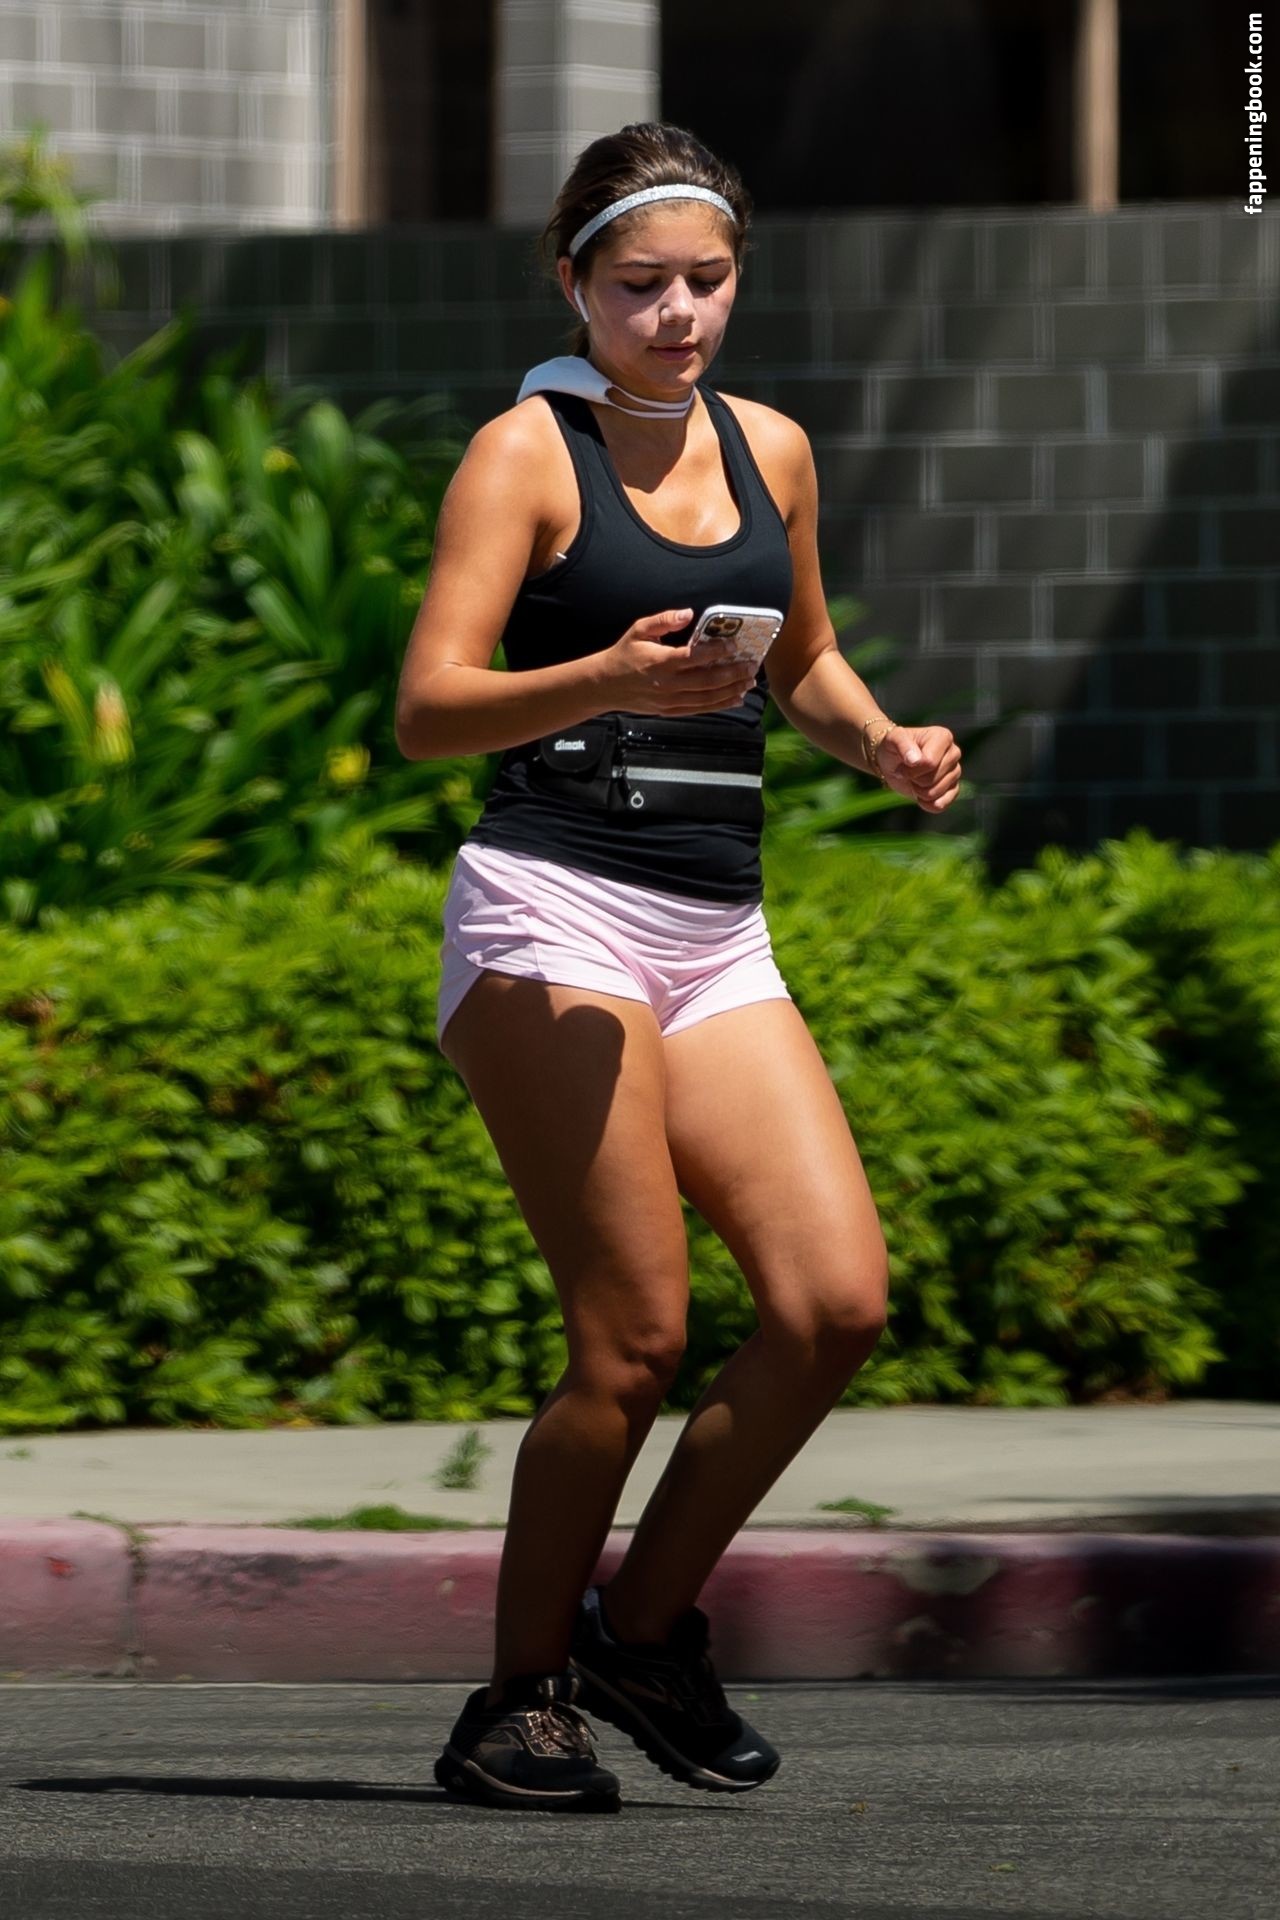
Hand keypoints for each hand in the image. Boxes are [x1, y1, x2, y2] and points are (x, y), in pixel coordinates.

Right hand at [597, 608, 756, 716]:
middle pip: (707, 681)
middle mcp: (668, 684)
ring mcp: (670, 701)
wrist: (605, 686)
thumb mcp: (639, 630)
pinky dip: (719, 705)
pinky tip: (735, 699)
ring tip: (749, 683)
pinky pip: (700, 710)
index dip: (717, 652)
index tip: (734, 646)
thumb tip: (689, 613)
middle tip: (752, 666)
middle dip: (733, 674)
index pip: (695, 657)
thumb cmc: (624, 654)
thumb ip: (664, 620)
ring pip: (707, 698)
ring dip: (731, 691)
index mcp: (661, 662)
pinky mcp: (670, 711)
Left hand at [875, 725, 962, 812]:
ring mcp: (955, 772)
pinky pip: (942, 804)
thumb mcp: (893, 739)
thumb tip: (915, 760)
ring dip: (918, 791)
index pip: (930, 762)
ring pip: (936, 792)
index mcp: (943, 737)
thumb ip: (903, 745)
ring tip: (914, 780)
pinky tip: (920, 796)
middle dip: (914, 780)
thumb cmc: (893, 747)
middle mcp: (954, 753)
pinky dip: (927, 804)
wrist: (893, 762)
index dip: (911, 770)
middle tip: (908, 772)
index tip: (902, 765)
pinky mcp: (953, 789)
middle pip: (932, 779)